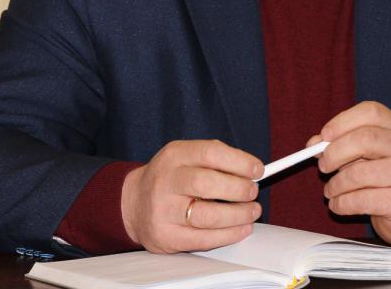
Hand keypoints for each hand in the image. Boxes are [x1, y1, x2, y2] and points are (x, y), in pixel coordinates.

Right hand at [120, 139, 263, 252]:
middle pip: (207, 184)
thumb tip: (252, 171)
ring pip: (207, 216)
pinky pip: (203, 239)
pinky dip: (229, 235)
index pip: (210, 153)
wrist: (133, 203)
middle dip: (238, 189)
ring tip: (252, 212)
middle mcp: (166, 181)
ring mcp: (163, 210)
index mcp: (174, 155)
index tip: (257, 170)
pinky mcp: (166, 236)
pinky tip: (241, 228)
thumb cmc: (170, 178)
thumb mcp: (186, 157)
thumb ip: (215, 159)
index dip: (239, 161)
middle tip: (252, 192)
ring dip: (238, 215)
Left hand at [313, 101, 390, 247]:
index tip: (324, 136)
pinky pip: (361, 200)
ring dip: (336, 184)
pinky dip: (341, 203)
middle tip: (323, 165)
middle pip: (364, 139)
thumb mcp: (366, 155)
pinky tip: (338, 204)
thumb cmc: (385, 177)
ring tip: (331, 190)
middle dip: (335, 152)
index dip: (343, 121)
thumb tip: (314, 144)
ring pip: (359, 173)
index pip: (371, 112)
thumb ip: (342, 144)